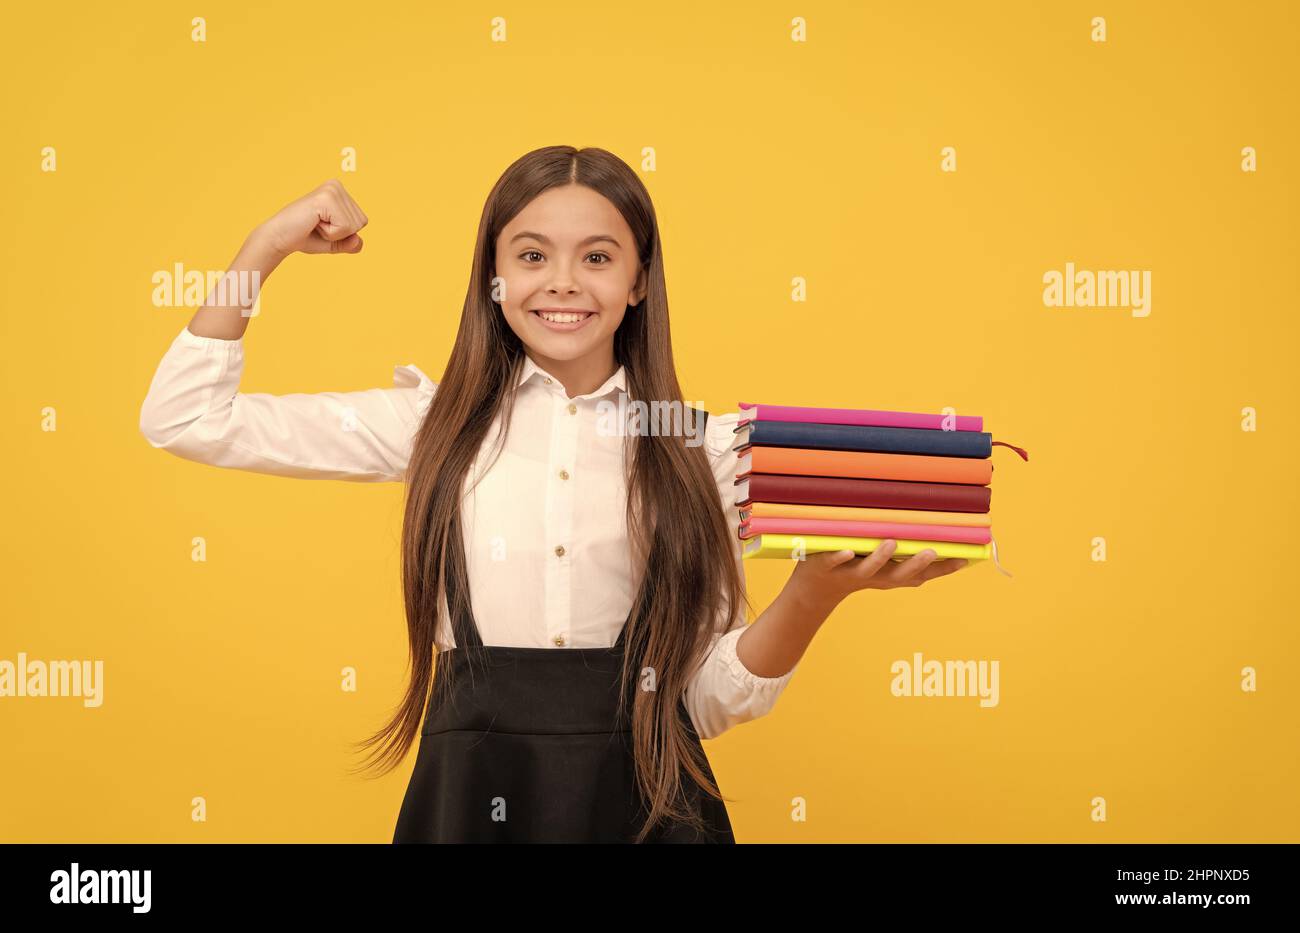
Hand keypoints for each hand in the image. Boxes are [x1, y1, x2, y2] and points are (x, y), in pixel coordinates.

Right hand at [256, 179, 368, 258]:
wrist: (280, 238)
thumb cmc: (305, 237)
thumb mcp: (335, 242)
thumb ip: (351, 243)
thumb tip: (359, 241)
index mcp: (340, 191)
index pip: (362, 221)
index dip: (344, 233)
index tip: (322, 226)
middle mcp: (337, 185)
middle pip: (361, 222)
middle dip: (341, 233)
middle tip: (317, 226)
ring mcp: (332, 189)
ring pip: (354, 226)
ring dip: (334, 233)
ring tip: (315, 223)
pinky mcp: (326, 198)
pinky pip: (344, 227)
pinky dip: (330, 233)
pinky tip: (313, 223)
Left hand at [788, 540, 968, 607]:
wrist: (816, 586)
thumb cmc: (858, 565)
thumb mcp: (885, 561)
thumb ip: (906, 548)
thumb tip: (938, 528)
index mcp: (891, 575)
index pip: (922, 575)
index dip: (943, 569)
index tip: (965, 559)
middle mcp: (875, 577)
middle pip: (899, 575)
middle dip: (916, 565)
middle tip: (933, 552)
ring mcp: (850, 572)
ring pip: (869, 568)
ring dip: (881, 557)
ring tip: (892, 544)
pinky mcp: (827, 565)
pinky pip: (834, 561)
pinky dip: (840, 557)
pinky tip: (847, 550)